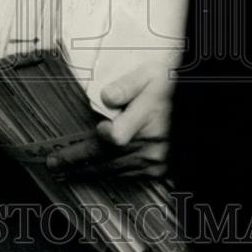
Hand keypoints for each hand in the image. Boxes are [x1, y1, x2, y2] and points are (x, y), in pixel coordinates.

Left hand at [46, 59, 175, 178]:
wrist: (197, 104)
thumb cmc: (170, 85)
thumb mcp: (151, 75)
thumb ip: (127, 85)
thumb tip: (106, 96)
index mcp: (147, 119)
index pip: (118, 138)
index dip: (107, 136)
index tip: (98, 128)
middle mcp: (150, 145)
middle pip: (107, 159)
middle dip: (78, 161)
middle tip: (54, 164)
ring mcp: (155, 161)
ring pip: (115, 170)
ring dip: (89, 171)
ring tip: (66, 171)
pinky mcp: (158, 170)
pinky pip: (128, 176)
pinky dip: (109, 173)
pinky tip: (93, 171)